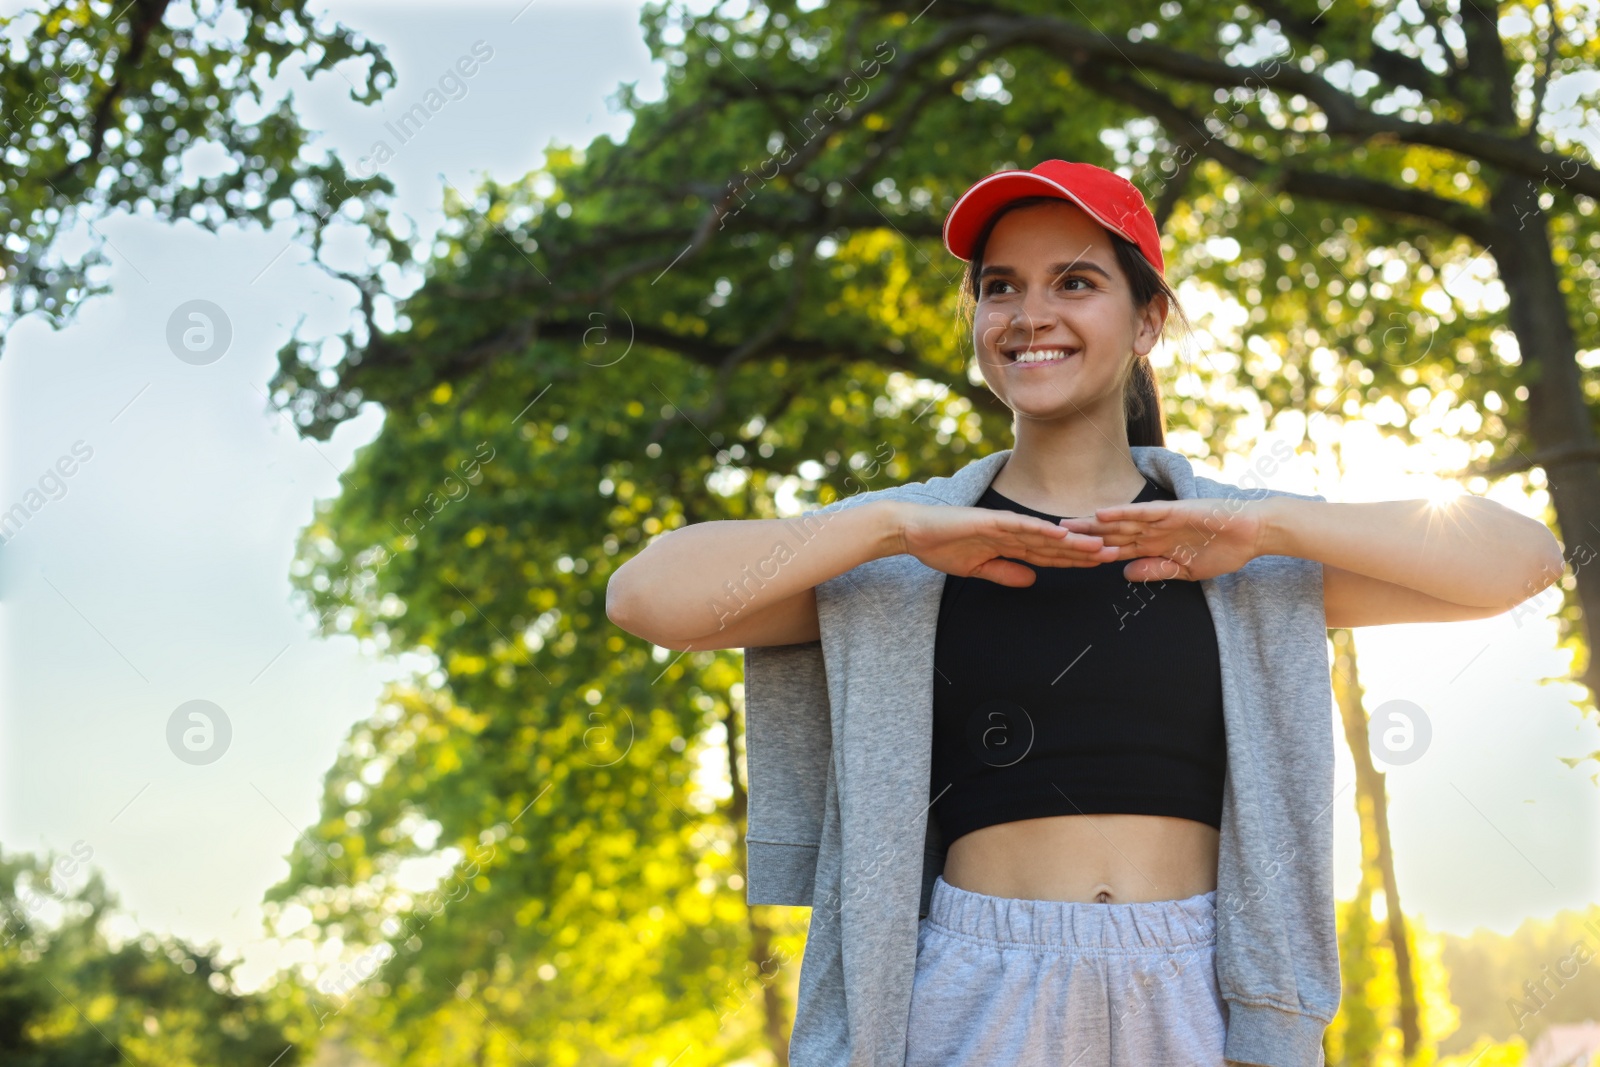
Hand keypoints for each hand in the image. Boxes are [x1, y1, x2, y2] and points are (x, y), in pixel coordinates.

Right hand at [898, 502, 1121, 586]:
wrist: (913, 531)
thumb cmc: (941, 547)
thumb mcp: (978, 569)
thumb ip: (1005, 573)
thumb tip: (1032, 580)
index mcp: (1010, 543)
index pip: (1049, 554)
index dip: (1074, 560)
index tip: (1098, 564)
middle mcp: (1012, 531)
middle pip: (1055, 544)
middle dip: (1084, 551)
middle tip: (1114, 554)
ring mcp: (1003, 524)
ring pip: (1045, 534)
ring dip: (1072, 541)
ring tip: (1098, 546)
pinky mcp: (990, 519)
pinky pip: (1021, 526)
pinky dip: (1042, 531)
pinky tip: (1062, 535)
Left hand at [1056, 497, 1266, 581]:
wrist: (1254, 532)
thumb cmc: (1224, 550)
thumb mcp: (1185, 570)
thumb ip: (1156, 570)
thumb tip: (1124, 574)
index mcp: (1155, 545)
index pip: (1117, 550)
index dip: (1092, 554)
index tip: (1067, 559)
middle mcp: (1153, 530)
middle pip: (1110, 535)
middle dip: (1082, 538)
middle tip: (1049, 539)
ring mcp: (1162, 519)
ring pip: (1120, 522)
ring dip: (1093, 525)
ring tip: (1065, 526)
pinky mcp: (1174, 511)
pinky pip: (1143, 512)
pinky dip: (1123, 513)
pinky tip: (1101, 514)